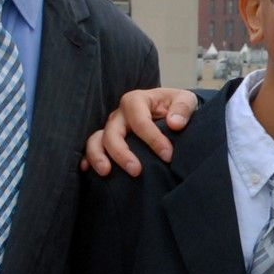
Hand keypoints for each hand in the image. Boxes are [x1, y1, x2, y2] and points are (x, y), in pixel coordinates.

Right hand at [80, 88, 198, 176]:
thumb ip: (183, 108)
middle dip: (122, 152)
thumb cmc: (177, 106)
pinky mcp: (107, 141)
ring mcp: (111, 127)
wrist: (171, 111)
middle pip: (113, 132)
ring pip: (96, 140)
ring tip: (106, 173)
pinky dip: (87, 159)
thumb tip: (174, 123)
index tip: (168, 156)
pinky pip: (92, 149)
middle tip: (136, 171)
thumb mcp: (187, 100)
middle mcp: (119, 114)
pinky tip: (88, 171)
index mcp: (137, 100)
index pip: (140, 121)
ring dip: (98, 156)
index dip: (153, 139)